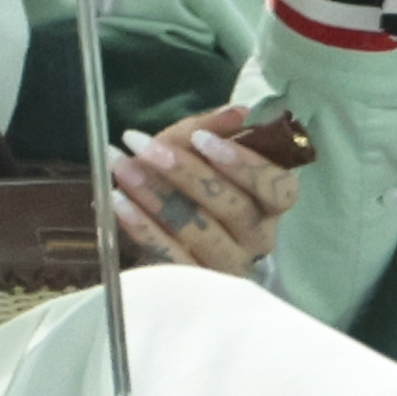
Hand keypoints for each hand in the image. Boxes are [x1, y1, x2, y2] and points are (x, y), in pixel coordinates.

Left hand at [109, 103, 299, 273]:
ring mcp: (228, 265)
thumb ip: (212, 129)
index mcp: (270, 204)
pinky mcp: (194, 283)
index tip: (201, 141)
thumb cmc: (190, 184)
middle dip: (186, 172)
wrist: (164, 234)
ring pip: (200, 230)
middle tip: (145, 147)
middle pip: (233, 207)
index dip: (243, 164)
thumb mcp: (196, 151)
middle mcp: (257, 238)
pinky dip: (142, 226)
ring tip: (123, 168)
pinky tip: (118, 201)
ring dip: (157, 195)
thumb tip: (238, 111)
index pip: (278, 188)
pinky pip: (170, 256)